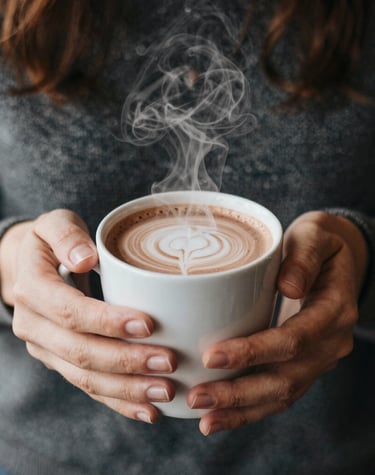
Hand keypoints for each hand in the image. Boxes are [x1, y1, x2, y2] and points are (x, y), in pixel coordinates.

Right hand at [0, 210, 175, 422]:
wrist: (31, 267)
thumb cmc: (52, 241)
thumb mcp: (54, 224)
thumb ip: (67, 236)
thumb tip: (85, 258)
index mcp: (32, 289)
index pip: (70, 312)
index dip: (108, 321)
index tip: (148, 324)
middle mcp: (34, 325)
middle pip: (80, 352)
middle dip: (127, 361)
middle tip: (169, 363)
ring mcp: (46, 348)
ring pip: (85, 378)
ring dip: (127, 389)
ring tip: (165, 391)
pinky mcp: (60, 362)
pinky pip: (88, 388)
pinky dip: (119, 402)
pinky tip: (148, 411)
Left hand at [187, 211, 367, 434]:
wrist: (337, 260)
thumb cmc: (320, 243)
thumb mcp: (316, 235)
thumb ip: (304, 257)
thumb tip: (288, 286)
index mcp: (334, 310)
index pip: (294, 339)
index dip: (254, 351)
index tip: (213, 355)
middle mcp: (330, 343)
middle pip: (286, 379)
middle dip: (240, 393)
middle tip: (198, 396)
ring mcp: (319, 358)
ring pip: (282, 395)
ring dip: (241, 409)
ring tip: (204, 418)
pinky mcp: (304, 365)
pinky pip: (279, 394)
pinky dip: (250, 409)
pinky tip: (220, 416)